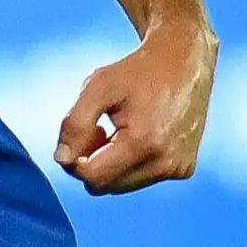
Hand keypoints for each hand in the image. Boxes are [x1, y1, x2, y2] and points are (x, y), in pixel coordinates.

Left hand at [55, 23, 215, 195]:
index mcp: (144, 143)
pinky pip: (141, 178)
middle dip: (93, 161)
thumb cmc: (138, 71)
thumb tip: (62, 159)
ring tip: (121, 129)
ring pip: (122, 186)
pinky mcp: (184, 168)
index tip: (87, 128)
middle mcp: (165, 163)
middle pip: (105, 186)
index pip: (91, 177)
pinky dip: (132, 162)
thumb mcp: (97, 86)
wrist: (185, 60)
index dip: (75, 156)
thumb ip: (74, 123)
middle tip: (100, 126)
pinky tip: (140, 134)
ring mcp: (178, 168)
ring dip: (112, 163)